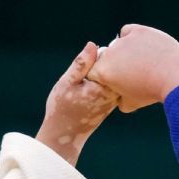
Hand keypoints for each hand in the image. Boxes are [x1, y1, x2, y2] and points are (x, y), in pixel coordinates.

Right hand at [35, 42, 120, 165]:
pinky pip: (113, 83)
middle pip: (115, 65)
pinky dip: (104, 81)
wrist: (66, 134)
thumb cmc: (62, 108)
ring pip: (115, 74)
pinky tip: (90, 89)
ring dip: (104, 72)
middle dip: (102, 63)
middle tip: (85, 76)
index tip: (84, 65)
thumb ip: (81, 63)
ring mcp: (116, 98)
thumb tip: (93, 44)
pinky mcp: (114, 102)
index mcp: (103, 86)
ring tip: (87, 84)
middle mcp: (114, 92)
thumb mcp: (66, 83)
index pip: (107, 56)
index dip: (95, 55)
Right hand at [86, 25, 178, 112]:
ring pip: (115, 45)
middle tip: (128, 72)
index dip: (102, 78)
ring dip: (122, 52)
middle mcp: (110, 54)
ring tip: (138, 61)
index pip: (93, 72)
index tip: (114, 82)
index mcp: (103, 72)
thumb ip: (118, 101)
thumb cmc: (151, 93)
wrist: (174, 77)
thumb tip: (117, 99)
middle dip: (112, 64)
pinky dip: (130, 37)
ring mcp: (124, 41)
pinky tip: (140, 47)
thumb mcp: (130, 105)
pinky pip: (127, 32)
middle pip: (104, 57)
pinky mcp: (138, 31)